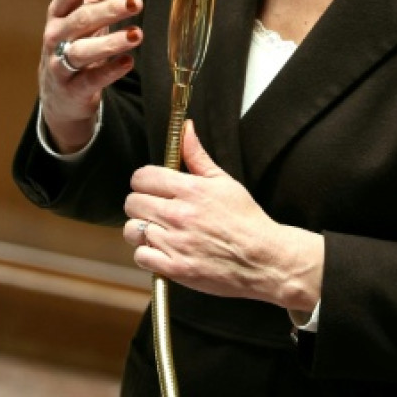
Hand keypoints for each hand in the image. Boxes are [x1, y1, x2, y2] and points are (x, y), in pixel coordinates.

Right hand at [38, 0, 143, 153]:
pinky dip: (108, 73)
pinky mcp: (71, 90)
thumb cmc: (74, 41)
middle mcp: (56, 36)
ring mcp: (61, 64)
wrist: (59, 94)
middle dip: (108, 10)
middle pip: (80, 21)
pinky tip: (128, 63)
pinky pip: (90, 80)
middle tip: (137, 2)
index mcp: (60, 13)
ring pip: (82, 51)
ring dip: (110, 43)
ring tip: (137, 35)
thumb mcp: (82, 7)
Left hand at [122, 122, 322, 312]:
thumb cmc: (246, 220)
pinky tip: (163, 250)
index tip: (151, 187)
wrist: (264, 259)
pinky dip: (148, 255)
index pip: (142, 177)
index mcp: (190, 190)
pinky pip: (140, 257)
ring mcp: (176, 243)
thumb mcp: (224, 181)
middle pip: (132, 203)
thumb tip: (186, 129)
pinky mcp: (175, 268)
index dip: (143, 181)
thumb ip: (197, 155)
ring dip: (141, 231)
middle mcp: (179, 214)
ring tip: (158, 232)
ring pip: (132, 230)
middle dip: (141, 204)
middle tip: (155, 210)